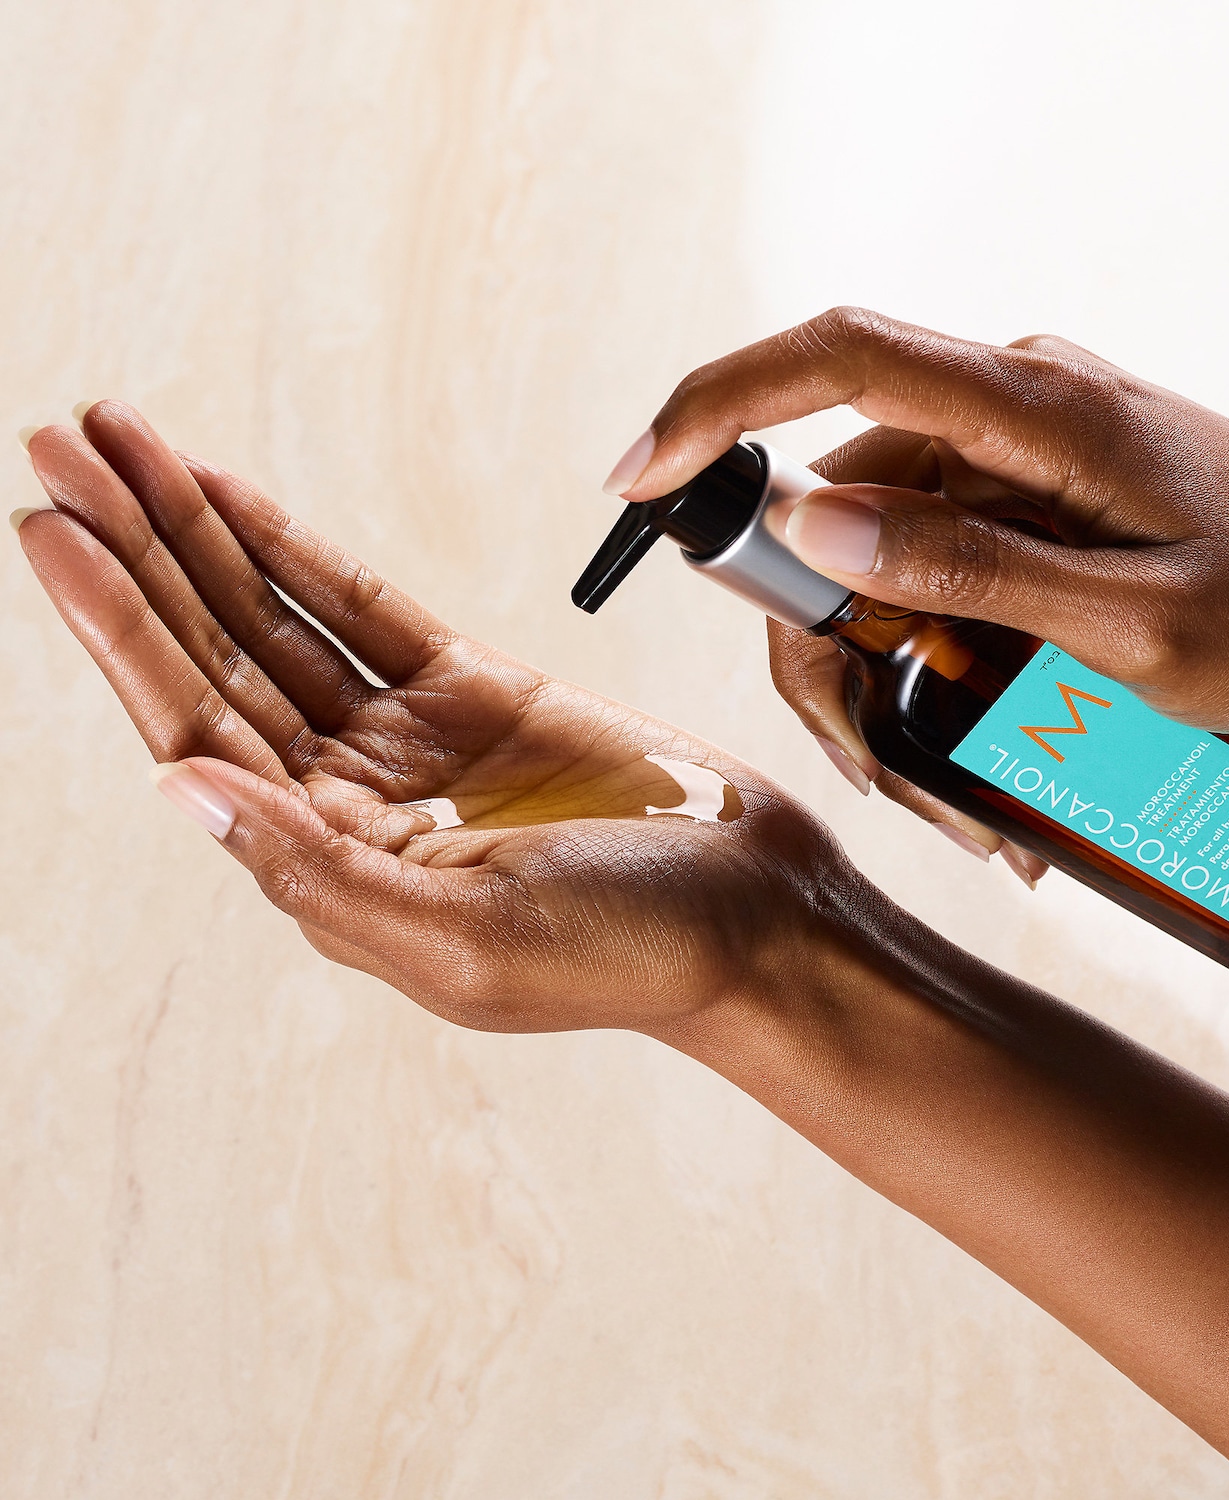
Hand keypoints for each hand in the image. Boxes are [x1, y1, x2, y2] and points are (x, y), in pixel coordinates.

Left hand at [14, 403, 853, 1035]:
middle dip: (135, 552)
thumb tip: (179, 787)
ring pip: (276, 618)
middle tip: (58, 448)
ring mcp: (410, 738)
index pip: (194, 729)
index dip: (118, 629)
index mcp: (329, 863)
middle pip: (215, 656)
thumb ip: (318, 869)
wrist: (755, 913)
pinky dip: (298, 548)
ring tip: (118, 441)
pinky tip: (233, 494)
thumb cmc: (627, 952)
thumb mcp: (467, 939)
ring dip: (197, 531)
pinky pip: (364, 605)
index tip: (52, 530)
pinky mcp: (475, 691)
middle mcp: (351, 795)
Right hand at [609, 307, 1228, 758]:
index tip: (636, 479)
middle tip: (879, 765)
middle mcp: (1013, 408)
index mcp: (1033, 408)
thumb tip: (809, 526)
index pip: (832, 362)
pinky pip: (936, 557)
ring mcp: (1023, 451)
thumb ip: (971, 569)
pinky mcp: (1036, 493)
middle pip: (839, 492)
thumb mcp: (1132, 625)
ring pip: (881, 544)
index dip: (714, 408)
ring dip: (887, 665)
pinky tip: (979, 734)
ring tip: (965, 794)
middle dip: (825, 633)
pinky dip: (929, 646)